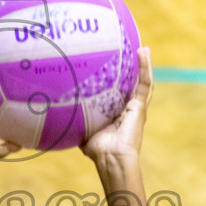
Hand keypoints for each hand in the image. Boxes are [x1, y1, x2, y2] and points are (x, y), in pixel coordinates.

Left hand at [81, 47, 152, 164]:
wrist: (111, 157)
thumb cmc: (97, 149)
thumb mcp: (85, 130)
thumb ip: (77, 121)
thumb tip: (60, 115)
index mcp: (117, 113)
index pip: (119, 92)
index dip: (118, 80)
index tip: (114, 64)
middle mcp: (129, 109)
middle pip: (132, 84)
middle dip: (133, 69)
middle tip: (132, 50)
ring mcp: (136, 106)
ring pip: (142, 81)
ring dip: (143, 64)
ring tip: (142, 48)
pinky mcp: (140, 105)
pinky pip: (144, 82)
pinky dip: (145, 67)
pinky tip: (144, 52)